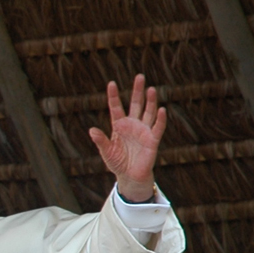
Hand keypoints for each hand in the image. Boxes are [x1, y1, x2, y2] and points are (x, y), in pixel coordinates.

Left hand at [87, 74, 165, 201]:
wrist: (130, 176)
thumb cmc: (117, 163)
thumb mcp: (106, 151)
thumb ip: (100, 141)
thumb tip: (92, 130)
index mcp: (119, 125)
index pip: (116, 107)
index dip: (114, 96)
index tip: (111, 83)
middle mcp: (132, 125)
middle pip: (136, 104)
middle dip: (137, 91)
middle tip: (139, 76)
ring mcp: (143, 131)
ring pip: (148, 112)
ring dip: (150, 101)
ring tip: (151, 89)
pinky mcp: (152, 140)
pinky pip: (157, 128)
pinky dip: (160, 119)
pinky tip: (161, 110)